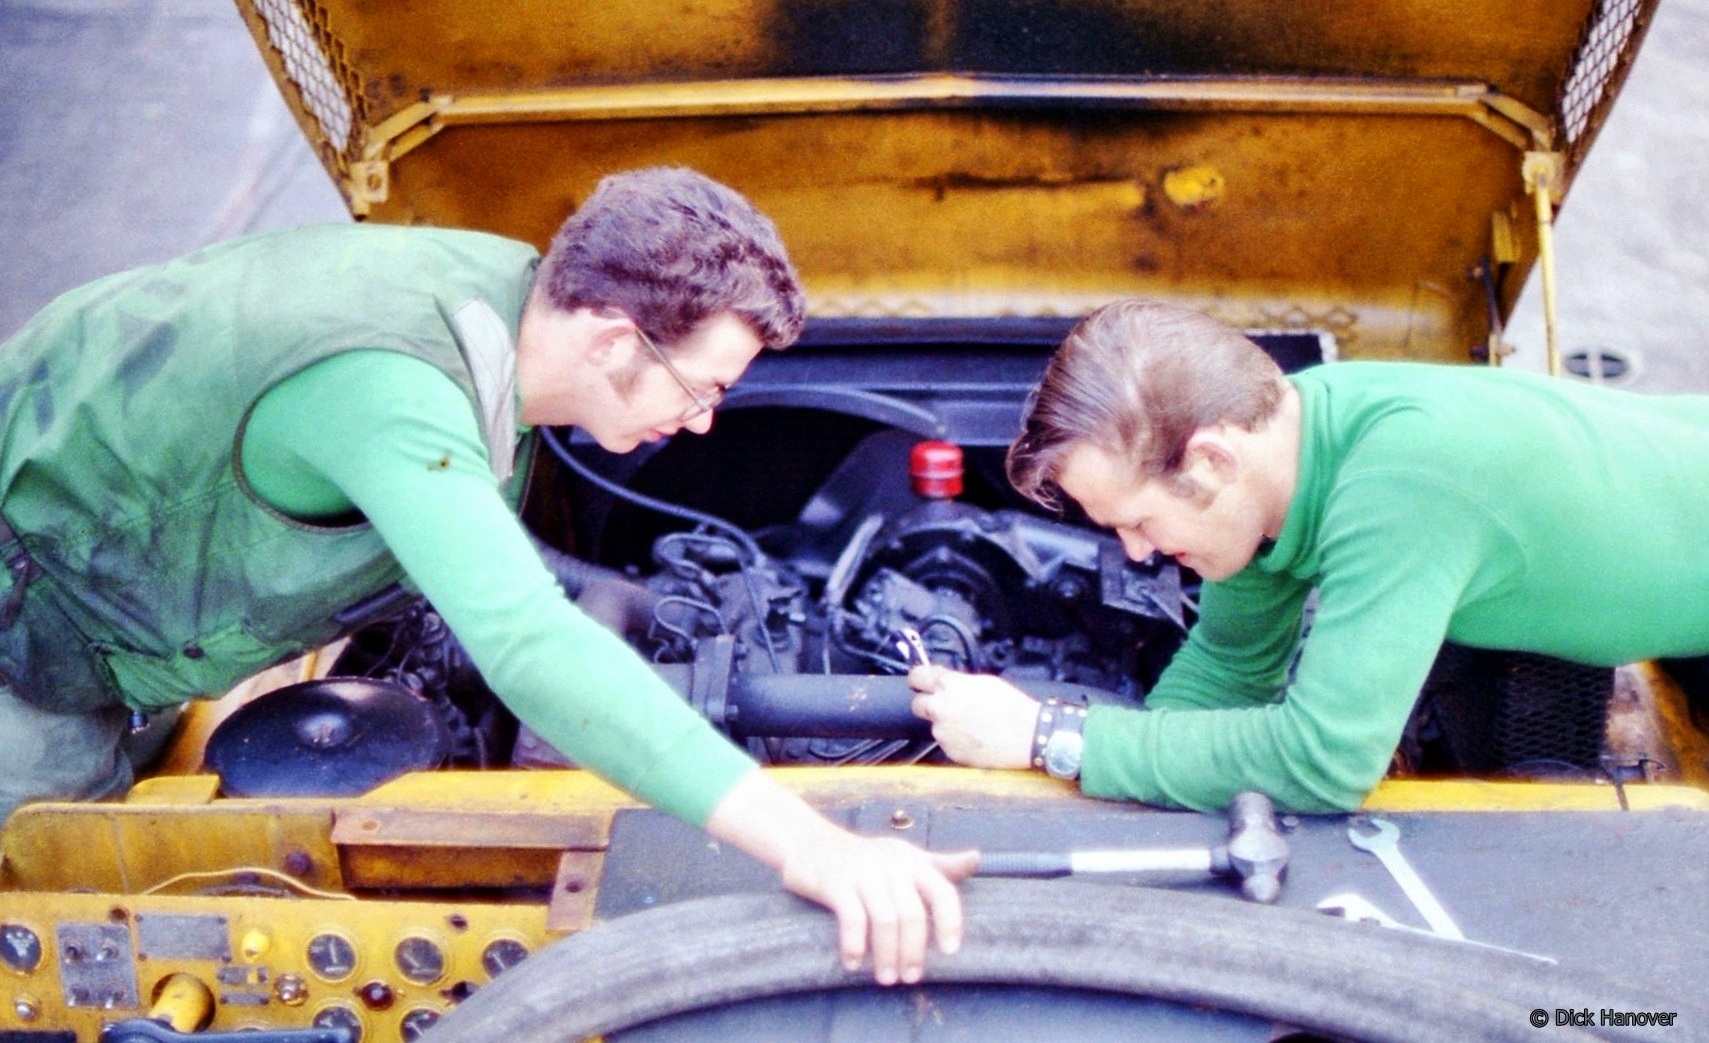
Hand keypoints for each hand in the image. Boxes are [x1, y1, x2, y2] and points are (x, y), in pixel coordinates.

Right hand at [778, 828, 978, 984]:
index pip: (942, 891)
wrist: (811, 841)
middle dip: (914, 950)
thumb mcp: (905, 857)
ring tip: (886, 978)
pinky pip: (852, 918)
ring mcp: (862, 872)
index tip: (949, 952)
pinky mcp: (834, 881)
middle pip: (913, 913)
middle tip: (910, 977)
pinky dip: (855, 945)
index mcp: (912, 862)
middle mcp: (891, 865)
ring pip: (885, 919)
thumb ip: (940, 865)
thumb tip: (976, 859)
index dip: (950, 922)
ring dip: (887, 954)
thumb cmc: (866, 858)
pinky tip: (854, 963)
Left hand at [908, 665, 1038, 768]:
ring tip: (971, 724)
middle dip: (927, 704)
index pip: (917, 676)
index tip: (919, 681)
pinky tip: (975, 737)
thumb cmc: (1011, 706)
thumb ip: (958, 682)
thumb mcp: (984, 682)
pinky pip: (947, 742)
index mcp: (948, 685)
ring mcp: (943, 732)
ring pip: (935, 725)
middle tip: (945, 705)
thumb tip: (945, 682)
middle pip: (917, 704)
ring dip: (946, 724)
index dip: (918, 679)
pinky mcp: (950, 751)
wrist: (1027, 736)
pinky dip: (956, 740)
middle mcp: (940, 708)